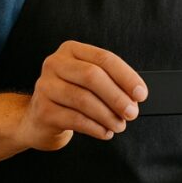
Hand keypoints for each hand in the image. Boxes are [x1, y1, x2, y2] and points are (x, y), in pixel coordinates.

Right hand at [16, 40, 147, 150]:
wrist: (39, 119)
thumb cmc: (72, 97)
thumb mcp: (89, 82)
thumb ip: (111, 82)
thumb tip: (135, 96)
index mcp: (71, 50)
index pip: (104, 59)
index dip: (126, 76)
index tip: (141, 93)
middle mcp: (55, 64)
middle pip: (92, 76)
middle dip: (117, 97)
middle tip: (132, 113)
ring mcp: (45, 86)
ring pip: (83, 100)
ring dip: (107, 115)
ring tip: (119, 125)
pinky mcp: (43, 110)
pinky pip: (75, 119)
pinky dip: (95, 127)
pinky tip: (105, 132)